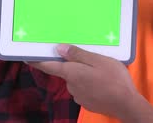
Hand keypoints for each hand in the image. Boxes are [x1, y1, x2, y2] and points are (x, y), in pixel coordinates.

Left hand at [28, 44, 152, 121]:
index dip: (37, 61)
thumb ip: (78, 55)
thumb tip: (59, 49)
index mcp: (72, 73)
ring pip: (77, 80)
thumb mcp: (98, 60)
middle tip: (91, 59)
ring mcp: (79, 96)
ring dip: (84, 75)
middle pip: (67, 72)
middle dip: (75, 65)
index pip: (49, 66)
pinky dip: (90, 84)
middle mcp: (71, 86)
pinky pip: (85, 89)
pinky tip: (103, 82)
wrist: (126, 104)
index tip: (26, 57)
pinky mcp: (87, 102)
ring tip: (102, 71)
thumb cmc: (113, 79)